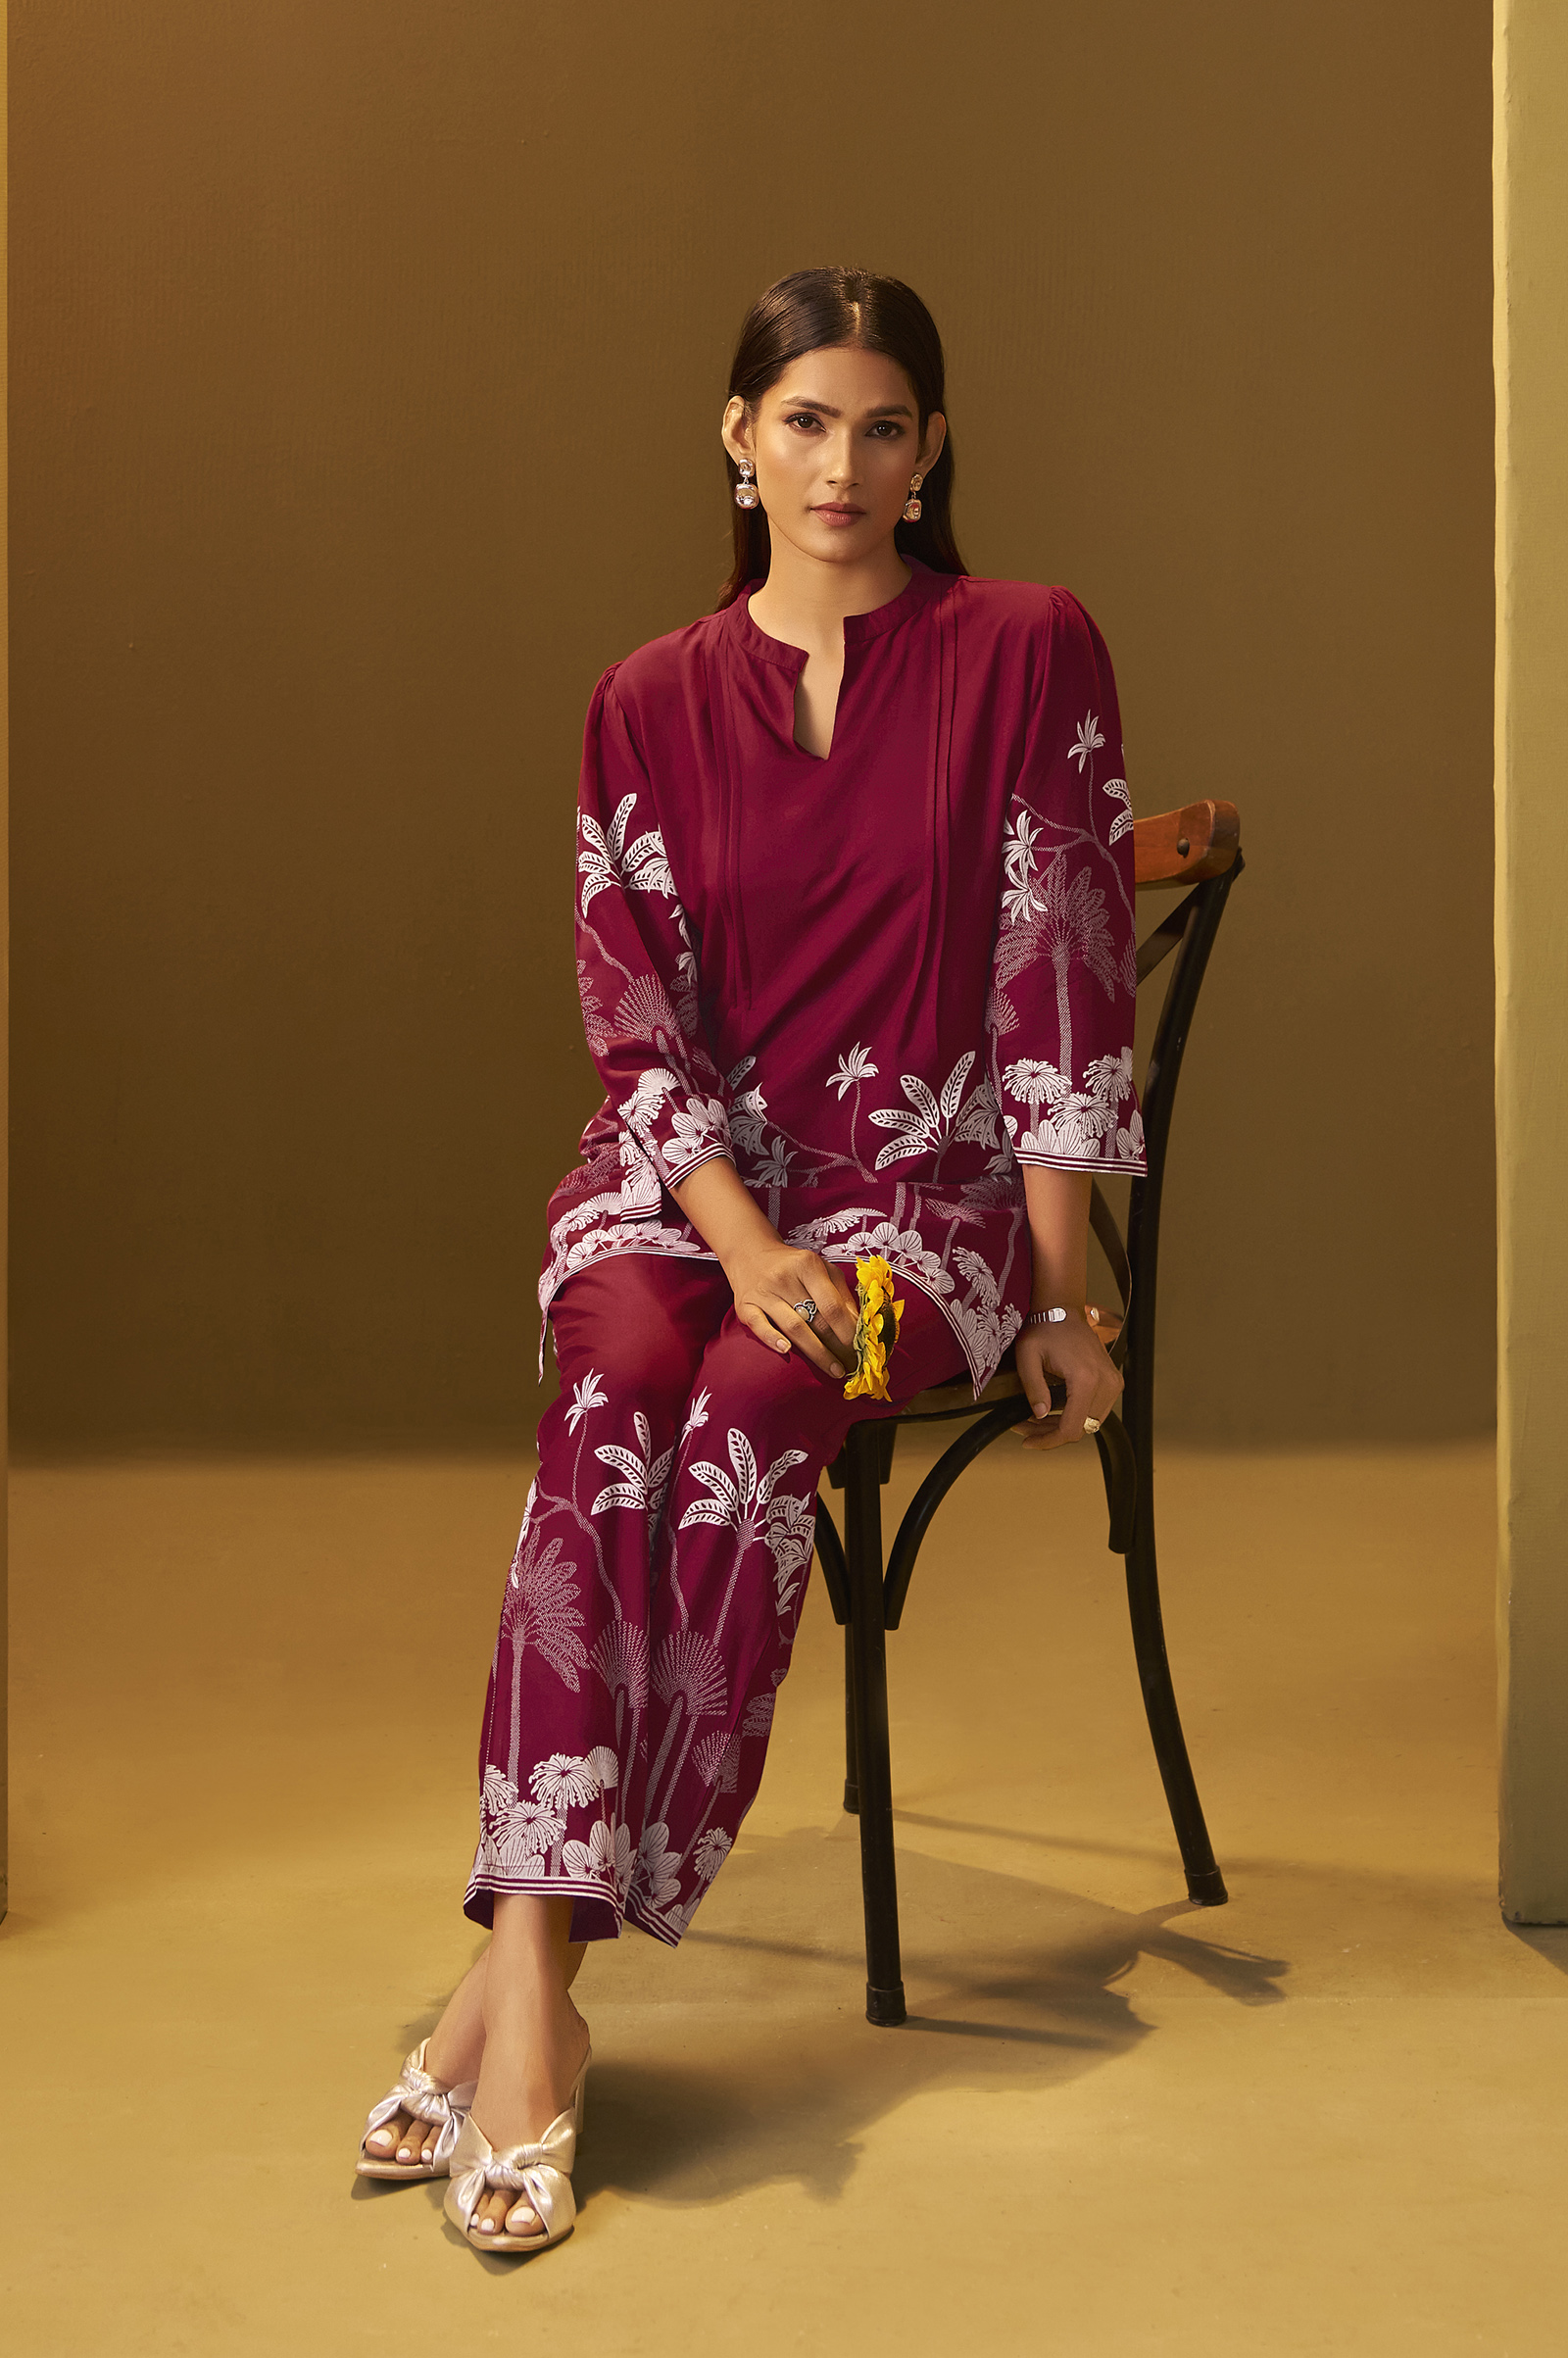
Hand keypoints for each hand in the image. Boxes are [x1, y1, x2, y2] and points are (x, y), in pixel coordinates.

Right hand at [721, 1238, 858, 1380]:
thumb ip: (840, 1294)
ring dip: (816, 1353)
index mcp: (807, 1266)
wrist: (750, 1253)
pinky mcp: (744, 1306)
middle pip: (815, 1320)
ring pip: (793, 1327)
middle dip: (837, 1347)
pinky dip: (772, 1339)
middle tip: (852, 1365)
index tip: (860, 1348)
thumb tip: (858, 1325)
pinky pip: (759, 1326)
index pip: (831, 1305)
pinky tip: (787, 1351)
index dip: (847, 1330)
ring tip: (833, 1369)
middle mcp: (784, 1278)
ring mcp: (763, 1293)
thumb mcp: (821, 1269)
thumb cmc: (792, 1265)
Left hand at [1014, 1310, 1122, 1450]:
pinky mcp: (1113, 1382)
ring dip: (1062, 1426)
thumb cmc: (1045, 1329)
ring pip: (1088, 1423)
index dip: (1048, 1441)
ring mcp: (1113, 1383)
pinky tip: (1053, 1411)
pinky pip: (1095, 1411)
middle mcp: (1105, 1383)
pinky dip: (1075, 1416)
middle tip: (1025, 1429)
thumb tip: (1040, 1415)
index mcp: (1085, 1379)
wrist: (1064, 1311)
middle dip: (1051, 1434)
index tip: (1028, 1441)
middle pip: (1080, 1429)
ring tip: (1035, 1421)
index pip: (1071, 1428)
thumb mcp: (1028, 1357)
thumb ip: (1033, 1388)